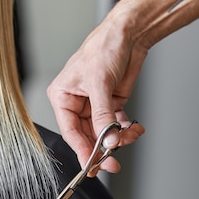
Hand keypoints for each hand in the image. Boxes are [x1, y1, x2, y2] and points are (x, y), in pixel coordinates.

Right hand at [47, 9, 145, 173]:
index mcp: (63, 96)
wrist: (129, 33)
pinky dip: (127, 130)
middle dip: (102, 148)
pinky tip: (135, 128)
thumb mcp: (100, 83)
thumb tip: (107, 142)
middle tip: (113, 162)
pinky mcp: (111, 104)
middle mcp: (77, 103)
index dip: (82, 150)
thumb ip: (102, 116)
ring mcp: (95, 105)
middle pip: (86, 136)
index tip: (92, 165)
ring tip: (130, 135)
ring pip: (103, 133)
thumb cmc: (104, 47)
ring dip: (118, 138)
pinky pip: (116, 125)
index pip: (70, 131)